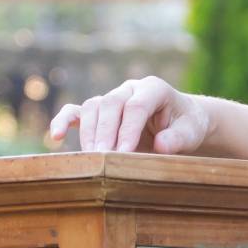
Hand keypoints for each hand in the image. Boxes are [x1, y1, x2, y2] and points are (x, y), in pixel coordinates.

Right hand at [48, 76, 209, 153]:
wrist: (180, 122)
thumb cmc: (186, 126)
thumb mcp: (191, 132)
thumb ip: (178, 138)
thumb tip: (160, 145)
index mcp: (154, 88)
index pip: (136, 105)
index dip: (129, 129)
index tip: (125, 152)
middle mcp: (129, 89)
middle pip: (110, 104)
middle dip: (106, 133)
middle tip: (104, 158)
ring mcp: (112, 98)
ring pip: (92, 107)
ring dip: (90, 134)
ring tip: (93, 159)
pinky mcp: (100, 112)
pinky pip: (76, 112)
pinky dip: (64, 121)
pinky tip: (56, 137)